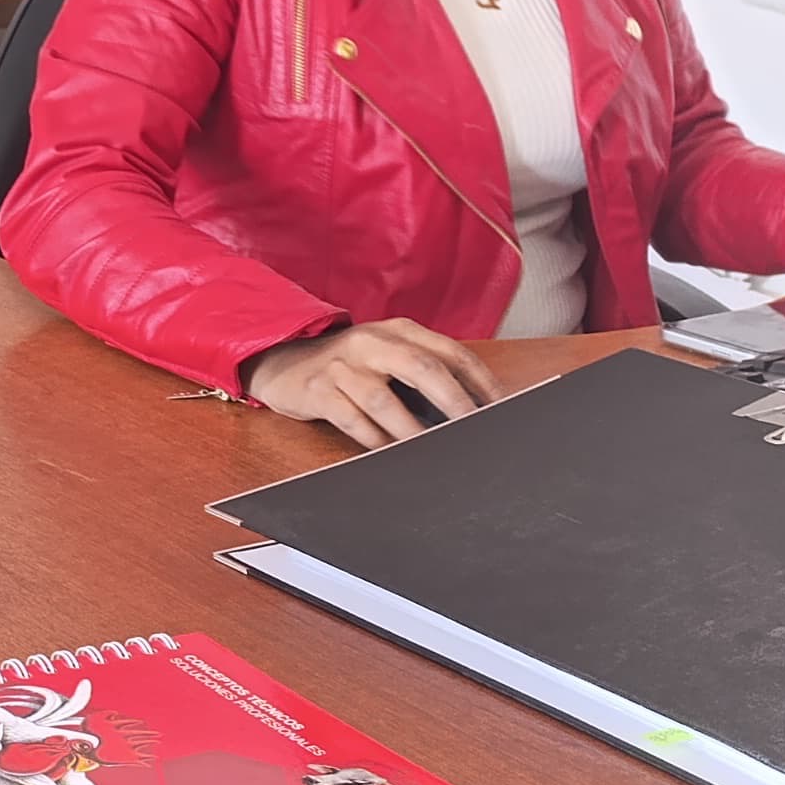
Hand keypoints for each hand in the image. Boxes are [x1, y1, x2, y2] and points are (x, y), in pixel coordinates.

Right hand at [243, 320, 495, 447]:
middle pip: (422, 368)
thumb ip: (423, 372)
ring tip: (433, 451)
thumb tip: (472, 409)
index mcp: (397, 331)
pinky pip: (351, 419)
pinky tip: (390, 453)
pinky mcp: (317, 390)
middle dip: (454, 402)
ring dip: (412, 430)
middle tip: (475, 431)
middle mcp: (371, 342)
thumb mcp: (386, 356)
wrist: (282, 364)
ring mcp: (342, 365)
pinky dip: (374, 439)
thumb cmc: (348, 367)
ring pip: (384, 399)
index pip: (450, 352)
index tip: (501, 409)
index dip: (480, 381)